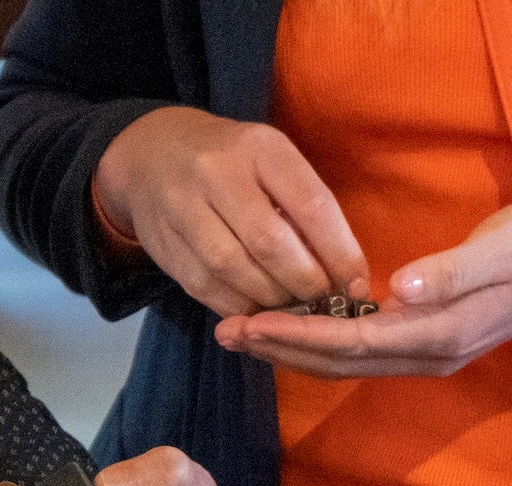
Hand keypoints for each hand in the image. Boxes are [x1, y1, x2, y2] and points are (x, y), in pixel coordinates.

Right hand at [94, 106, 368, 317]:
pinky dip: (239, 308)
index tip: (357, 286)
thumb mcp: (272, 161)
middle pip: (270, 244)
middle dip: (305, 283)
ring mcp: (183, 209)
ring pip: (234, 270)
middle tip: (324, 302)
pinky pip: (206, 288)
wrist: (154, 153)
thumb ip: (303, 206)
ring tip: (293, 309)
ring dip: (272, 301)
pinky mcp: (163, 244)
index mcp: (259, 148)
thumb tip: (343, 273)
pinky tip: (258, 312)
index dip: (340, 253)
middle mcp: (216, 173)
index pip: (310, 205)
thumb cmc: (234, 161)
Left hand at [213, 198, 511, 377]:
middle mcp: (430, 354)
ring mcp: (429, 354)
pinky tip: (291, 330)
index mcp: (443, 332)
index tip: (251, 322)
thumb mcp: (505, 245)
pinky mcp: (428, 342)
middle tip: (224, 333)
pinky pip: (361, 354)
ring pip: (346, 363)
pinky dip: (319, 345)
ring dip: (293, 351)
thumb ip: (452, 269)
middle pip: (340, 362)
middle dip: (281, 349)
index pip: (354, 341)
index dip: (299, 335)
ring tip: (243, 335)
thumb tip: (398, 290)